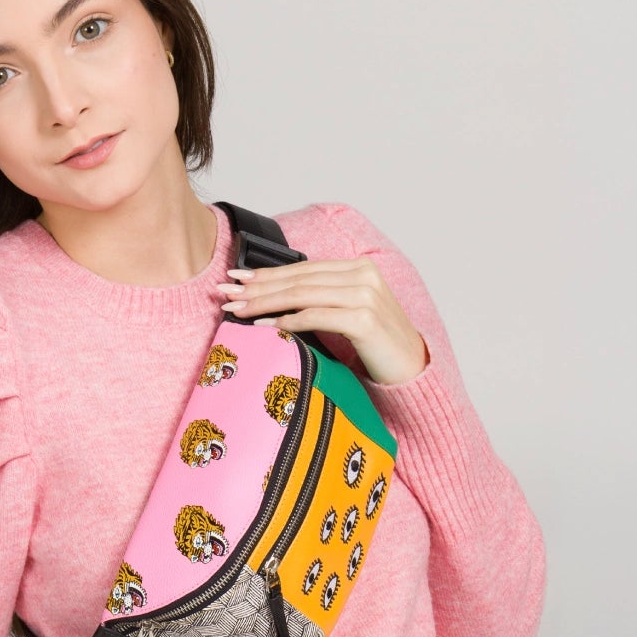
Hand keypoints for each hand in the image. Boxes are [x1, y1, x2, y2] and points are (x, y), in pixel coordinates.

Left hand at [220, 259, 429, 384]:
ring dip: (264, 302)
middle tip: (225, 293)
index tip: (236, 278)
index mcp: (358, 268)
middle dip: (257, 286)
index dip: (266, 273)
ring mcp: (365, 296)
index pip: (303, 269)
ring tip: (236, 309)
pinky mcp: (364, 320)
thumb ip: (319, 298)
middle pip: (298, 280)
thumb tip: (272, 296)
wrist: (411, 369)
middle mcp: (363, 276)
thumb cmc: (374, 343)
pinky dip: (286, 321)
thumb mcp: (346, 312)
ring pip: (302, 295)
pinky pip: (315, 317)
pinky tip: (263, 326)